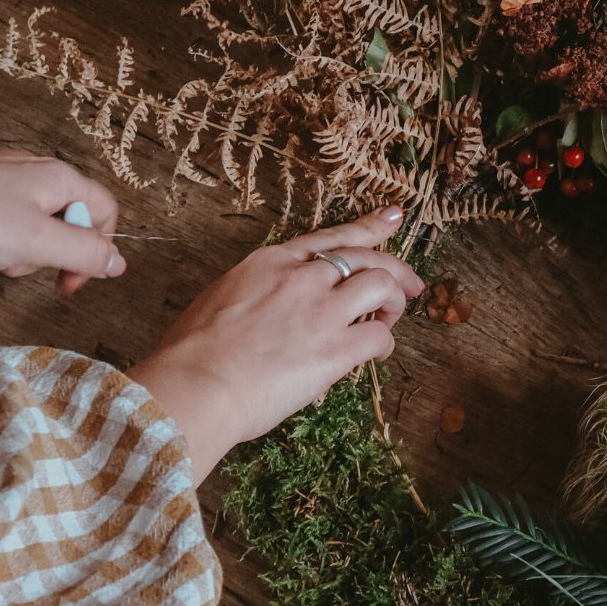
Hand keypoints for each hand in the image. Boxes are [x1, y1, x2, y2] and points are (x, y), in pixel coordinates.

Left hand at [0, 139, 124, 294]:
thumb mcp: (37, 243)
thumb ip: (85, 253)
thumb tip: (119, 263)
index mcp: (61, 180)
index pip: (105, 215)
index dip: (96, 252)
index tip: (69, 281)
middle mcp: (37, 176)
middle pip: (66, 227)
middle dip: (40, 257)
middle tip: (13, 264)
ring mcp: (5, 184)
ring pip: (29, 234)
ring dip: (8, 257)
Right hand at [127, 206, 424, 482]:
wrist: (194, 386)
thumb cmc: (193, 354)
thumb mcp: (223, 300)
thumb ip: (259, 295)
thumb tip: (276, 313)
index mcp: (272, 262)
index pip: (331, 237)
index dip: (369, 226)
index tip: (393, 218)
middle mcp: (302, 278)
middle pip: (366, 258)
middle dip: (397, 268)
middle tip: (413, 284)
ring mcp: (321, 311)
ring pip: (383, 287)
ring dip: (395, 302)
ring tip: (390, 319)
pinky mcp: (335, 349)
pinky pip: (379, 336)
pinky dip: (384, 343)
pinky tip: (376, 352)